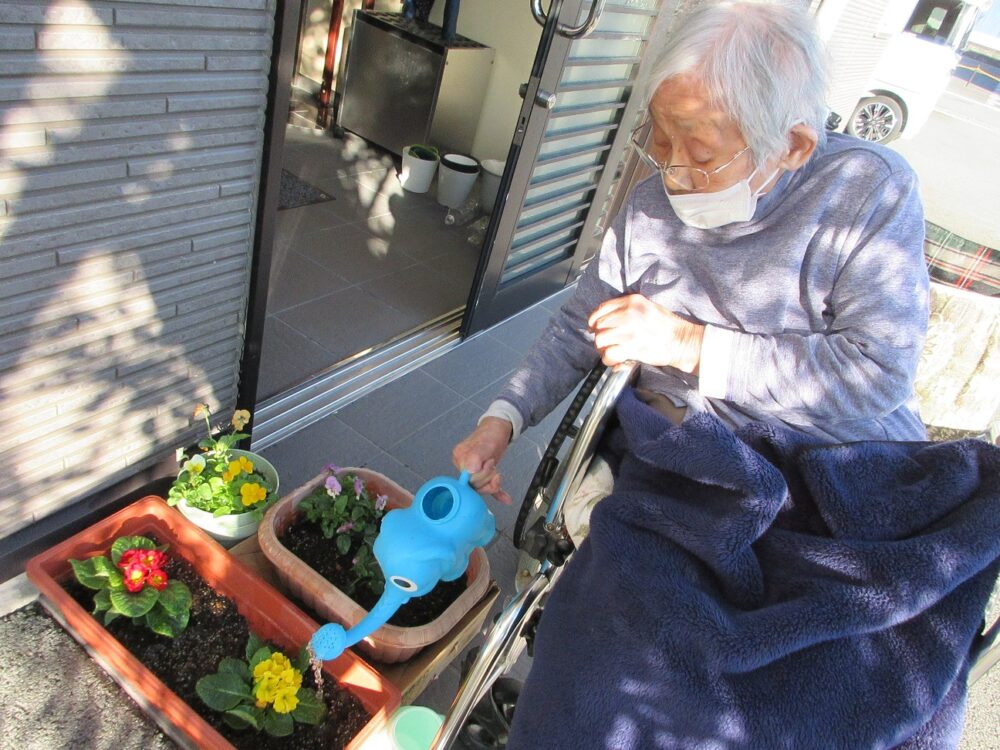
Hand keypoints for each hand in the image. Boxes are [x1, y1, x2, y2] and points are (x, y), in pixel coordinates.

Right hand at [452, 417, 513, 504]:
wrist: (499, 429)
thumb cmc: (491, 433)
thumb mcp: (485, 444)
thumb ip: (475, 457)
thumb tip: (470, 471)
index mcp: (460, 457)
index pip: (468, 478)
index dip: (481, 476)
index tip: (491, 464)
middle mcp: (463, 465)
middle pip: (473, 485)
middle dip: (488, 480)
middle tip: (495, 468)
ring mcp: (472, 470)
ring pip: (480, 488)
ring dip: (492, 486)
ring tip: (499, 477)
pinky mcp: (481, 474)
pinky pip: (487, 487)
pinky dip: (497, 493)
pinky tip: (505, 498)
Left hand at [588, 294, 704, 372]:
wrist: (682, 340)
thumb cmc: (667, 326)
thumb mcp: (647, 306)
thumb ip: (626, 309)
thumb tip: (604, 320)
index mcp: (632, 301)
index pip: (602, 308)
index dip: (594, 320)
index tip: (595, 328)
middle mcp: (628, 314)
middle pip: (599, 326)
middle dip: (600, 336)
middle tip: (607, 344)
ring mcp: (629, 331)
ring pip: (600, 340)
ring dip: (603, 350)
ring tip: (611, 353)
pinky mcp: (631, 347)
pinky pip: (608, 354)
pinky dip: (609, 360)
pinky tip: (616, 361)